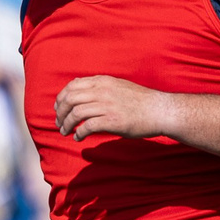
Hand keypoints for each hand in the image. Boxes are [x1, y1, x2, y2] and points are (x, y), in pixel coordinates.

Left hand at [53, 76, 177, 141]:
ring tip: (65, 132)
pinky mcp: (112, 121)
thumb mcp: (117, 86)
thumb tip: (78, 86)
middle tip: (58, 123)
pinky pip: (87, 127)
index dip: (61, 98)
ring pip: (75, 113)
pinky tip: (78, 137)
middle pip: (70, 99)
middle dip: (60, 113)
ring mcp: (107, 105)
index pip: (72, 86)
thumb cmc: (140, 101)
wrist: (161, 110)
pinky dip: (78, 133)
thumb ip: (98, 86)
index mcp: (103, 81)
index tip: (58, 108)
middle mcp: (103, 91)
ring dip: (66, 125)